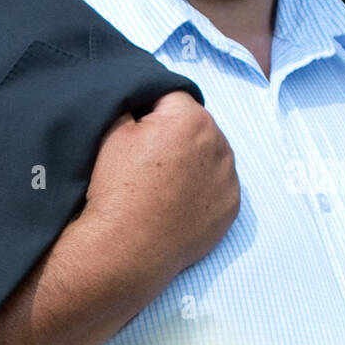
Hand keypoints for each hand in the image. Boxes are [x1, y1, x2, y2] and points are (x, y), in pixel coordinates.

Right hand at [82, 91, 240, 289]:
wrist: (126, 248)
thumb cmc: (117, 188)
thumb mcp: (112, 131)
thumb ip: (130, 102)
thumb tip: (139, 96)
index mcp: (192, 119)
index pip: (171, 96)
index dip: (149, 109)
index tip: (135, 131)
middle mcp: (220, 144)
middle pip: (196, 124)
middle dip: (175, 133)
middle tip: (147, 158)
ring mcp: (229, 179)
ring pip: (210, 154)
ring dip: (193, 159)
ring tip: (163, 181)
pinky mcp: (231, 207)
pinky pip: (218, 185)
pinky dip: (203, 188)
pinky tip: (178, 199)